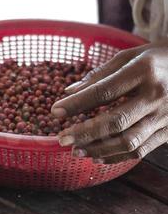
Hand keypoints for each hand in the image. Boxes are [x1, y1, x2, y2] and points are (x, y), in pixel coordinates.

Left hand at [51, 41, 167, 163]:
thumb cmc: (158, 59)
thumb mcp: (131, 56)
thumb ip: (99, 75)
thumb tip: (69, 92)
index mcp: (144, 71)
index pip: (104, 91)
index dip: (78, 103)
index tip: (56, 111)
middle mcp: (156, 96)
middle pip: (115, 121)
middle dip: (84, 133)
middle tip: (61, 139)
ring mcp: (165, 116)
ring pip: (128, 141)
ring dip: (98, 149)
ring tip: (76, 150)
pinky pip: (140, 150)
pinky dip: (116, 156)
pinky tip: (97, 157)